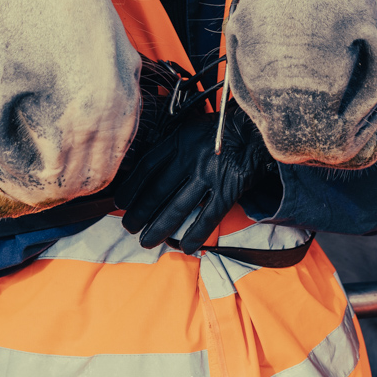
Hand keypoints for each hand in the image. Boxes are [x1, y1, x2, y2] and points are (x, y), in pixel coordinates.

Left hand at [113, 104, 272, 252]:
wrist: (256, 129)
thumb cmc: (221, 130)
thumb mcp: (190, 128)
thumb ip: (171, 145)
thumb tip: (149, 168)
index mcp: (179, 141)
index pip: (147, 167)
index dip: (131, 187)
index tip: (120, 202)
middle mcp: (190, 158)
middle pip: (157, 190)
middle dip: (140, 213)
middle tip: (129, 227)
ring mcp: (209, 175)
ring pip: (178, 207)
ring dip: (160, 227)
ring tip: (147, 241)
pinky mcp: (228, 189)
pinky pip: (209, 217)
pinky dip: (196, 234)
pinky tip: (187, 247)